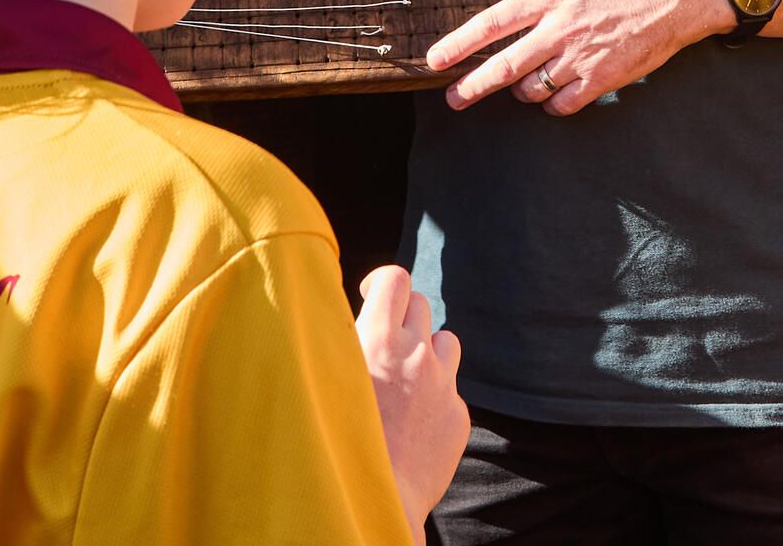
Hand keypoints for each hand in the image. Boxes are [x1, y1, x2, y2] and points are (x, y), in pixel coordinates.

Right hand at [356, 265, 467, 542]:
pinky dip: (435, 398)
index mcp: (378, 338)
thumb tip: (335, 316)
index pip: (395, 278)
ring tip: (403, 381)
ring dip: (426, 352)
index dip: (383, 281)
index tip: (372, 294)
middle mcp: (416, 354)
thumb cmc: (332, 443)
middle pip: (421, 305)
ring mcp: (442, 385)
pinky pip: (450, 391)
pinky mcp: (458, 417)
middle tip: (384, 343)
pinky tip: (412, 425)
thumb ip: (336, 344)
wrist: (372, 504)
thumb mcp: (323, 381)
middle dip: (403, 317)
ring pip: (444, 342)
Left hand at [427, 0, 732, 114]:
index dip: (461, 43)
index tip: (436, 58)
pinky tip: (553, 95)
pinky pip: (563, 103)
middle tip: (452, 99)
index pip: (494, 22)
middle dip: (472, 86)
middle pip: (504, 66)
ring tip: (521, 84)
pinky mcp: (602, 78)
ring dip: (520, 90)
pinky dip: (552, 104)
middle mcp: (560, 29)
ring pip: (532, 88)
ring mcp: (581, 57)